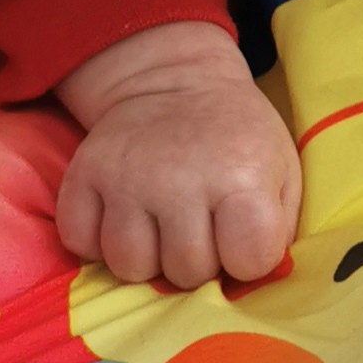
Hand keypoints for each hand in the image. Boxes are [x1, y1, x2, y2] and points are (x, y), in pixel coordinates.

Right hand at [55, 22, 302, 287]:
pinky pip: (81, 243)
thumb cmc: (236, 139)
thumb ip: (279, 228)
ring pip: (129, 266)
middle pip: (186, 272)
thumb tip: (257, 279)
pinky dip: (98, 243)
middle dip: (197, 261)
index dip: (248, 258)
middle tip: (199, 227)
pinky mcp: (83, 175)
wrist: (175, 82)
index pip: (248, 261)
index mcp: (240, 176)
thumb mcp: (281, 171)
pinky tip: (123, 219)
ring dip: (147, 258)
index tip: (241, 236)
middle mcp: (179, 179)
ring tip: (160, 228)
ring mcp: (126, 179)